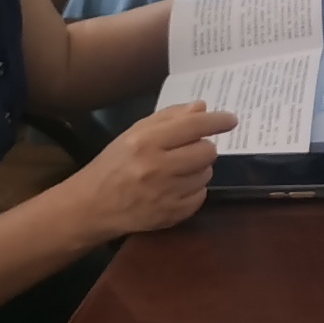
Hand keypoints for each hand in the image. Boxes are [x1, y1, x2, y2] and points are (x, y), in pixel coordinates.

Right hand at [75, 101, 234, 237]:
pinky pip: (200, 196)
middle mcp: (157, 167)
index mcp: (146, 142)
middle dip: (204, 147)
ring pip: (206, 174)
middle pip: (207, 151)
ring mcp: (166, 194)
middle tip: (190, 149)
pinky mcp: (171, 215)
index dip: (217, 121)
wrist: (92, 206)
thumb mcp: (134, 133)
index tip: (231, 119)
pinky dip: (193, 190)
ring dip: (198, 169)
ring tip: (178, 170)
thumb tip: (202, 107)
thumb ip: (169, 118)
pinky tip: (175, 187)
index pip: (194, 126)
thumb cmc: (114, 164)